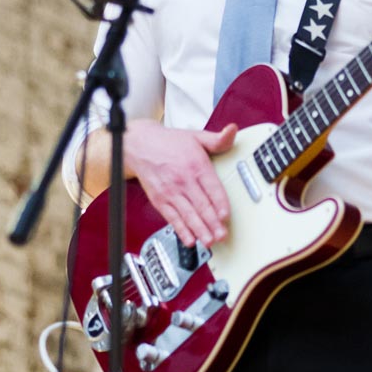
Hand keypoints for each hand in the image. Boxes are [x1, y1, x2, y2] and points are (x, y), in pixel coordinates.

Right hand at [124, 119, 236, 247]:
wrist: (139, 145)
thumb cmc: (169, 142)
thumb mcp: (196, 136)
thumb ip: (218, 139)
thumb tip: (232, 131)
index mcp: (196, 164)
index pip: (212, 187)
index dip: (220, 203)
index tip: (226, 215)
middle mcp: (183, 179)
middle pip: (201, 205)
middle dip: (212, 223)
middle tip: (222, 235)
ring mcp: (170, 192)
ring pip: (187, 215)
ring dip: (199, 230)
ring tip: (209, 241)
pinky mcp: (160, 200)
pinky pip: (172, 218)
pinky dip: (181, 230)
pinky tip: (189, 239)